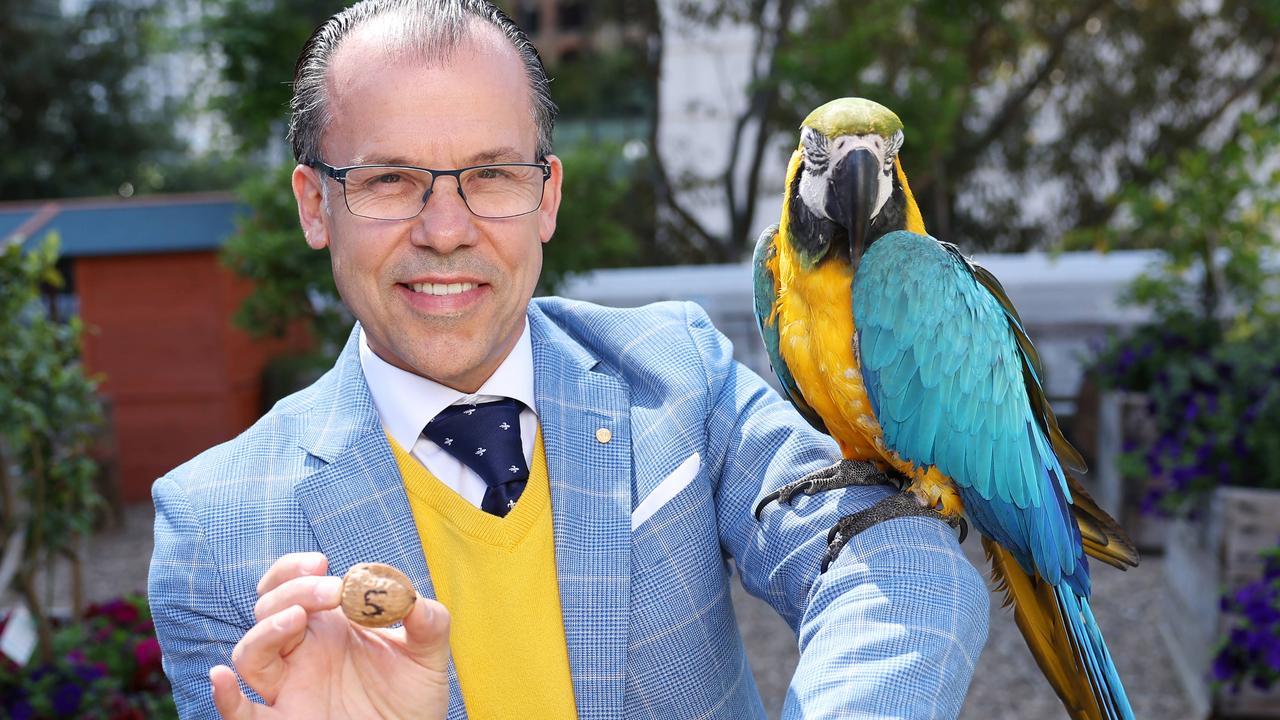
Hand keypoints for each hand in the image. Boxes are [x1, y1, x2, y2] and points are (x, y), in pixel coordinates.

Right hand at [210, 552, 450, 718]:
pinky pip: (242, 715)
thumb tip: (410, 597)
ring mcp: (289, 688)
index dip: (295, 568)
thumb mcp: (428, 654)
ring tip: (298, 618)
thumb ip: (427, 621)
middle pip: (269, 609)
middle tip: (332, 590)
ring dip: (266, 629)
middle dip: (295, 589)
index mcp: (327, 625)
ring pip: (250, 654)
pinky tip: (221, 678)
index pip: (291, 584)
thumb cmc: (412, 696)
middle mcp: (300, 653)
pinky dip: (225, 699)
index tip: (323, 563)